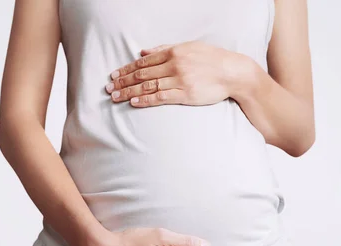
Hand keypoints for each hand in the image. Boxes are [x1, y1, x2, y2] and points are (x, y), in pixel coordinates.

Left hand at [104, 41, 246, 107]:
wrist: (232, 73)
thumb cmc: (212, 59)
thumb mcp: (189, 47)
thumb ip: (165, 49)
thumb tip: (142, 51)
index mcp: (174, 52)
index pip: (144, 61)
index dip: (127, 69)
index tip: (114, 75)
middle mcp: (174, 65)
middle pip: (142, 74)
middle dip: (123, 81)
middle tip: (108, 88)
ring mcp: (179, 80)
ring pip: (148, 86)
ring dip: (129, 91)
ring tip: (115, 97)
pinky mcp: (185, 94)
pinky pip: (161, 97)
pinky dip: (146, 99)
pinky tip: (134, 102)